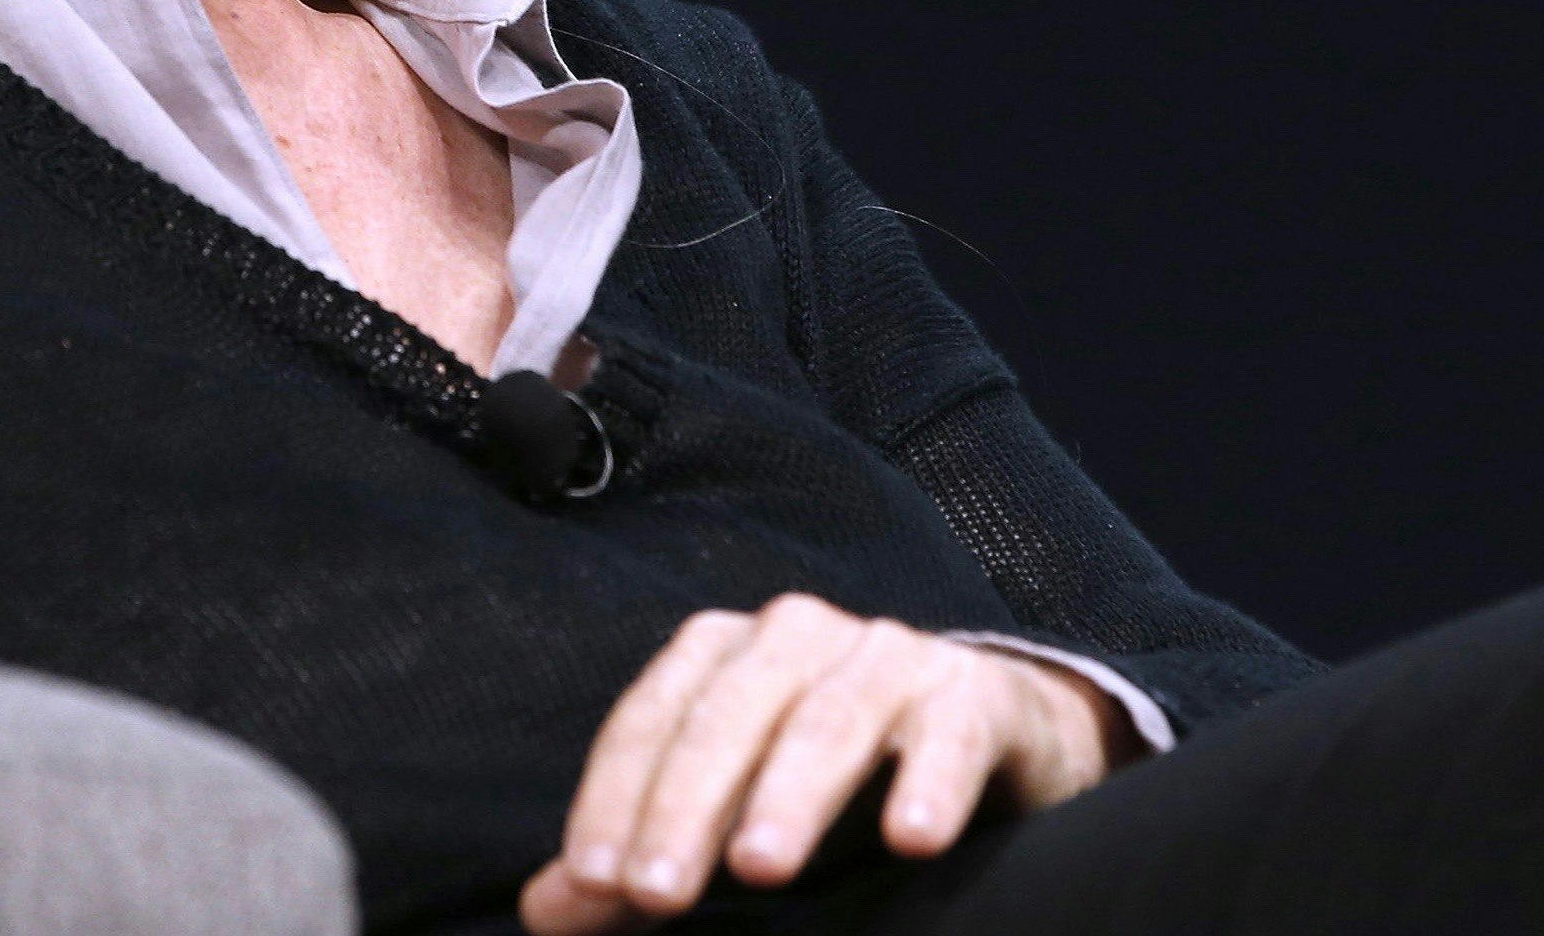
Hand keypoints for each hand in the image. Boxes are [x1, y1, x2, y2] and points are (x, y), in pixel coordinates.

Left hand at [520, 593, 1134, 933]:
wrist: (993, 738)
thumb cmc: (835, 781)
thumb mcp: (730, 814)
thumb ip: (646, 854)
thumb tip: (549, 908)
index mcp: (726, 654)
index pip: (653, 718)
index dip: (616, 797)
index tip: (594, 879)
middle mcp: (801, 636)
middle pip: (730, 713)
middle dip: (686, 804)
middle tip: (656, 894)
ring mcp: (893, 656)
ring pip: (832, 717)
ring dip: (792, 792)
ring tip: (760, 866)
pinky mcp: (979, 693)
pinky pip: (952, 729)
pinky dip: (930, 778)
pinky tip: (912, 837)